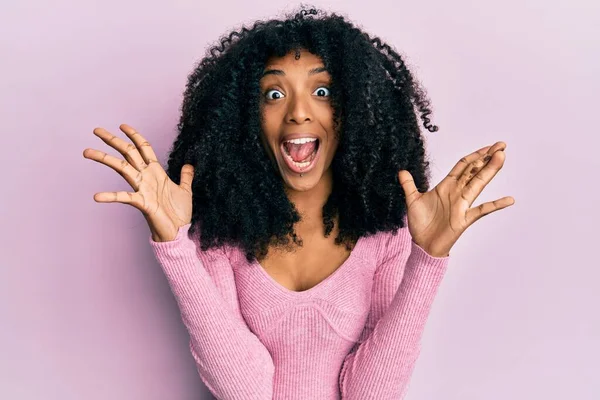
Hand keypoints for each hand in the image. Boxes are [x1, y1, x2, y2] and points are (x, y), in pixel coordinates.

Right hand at [83, 123, 194, 241]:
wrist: (179, 232)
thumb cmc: (180, 213)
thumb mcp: (185, 190)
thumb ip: (186, 176)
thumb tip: (189, 164)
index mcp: (157, 172)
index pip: (143, 148)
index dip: (135, 136)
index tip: (123, 125)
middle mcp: (146, 177)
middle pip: (128, 153)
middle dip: (113, 141)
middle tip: (96, 130)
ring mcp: (142, 188)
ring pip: (121, 168)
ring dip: (104, 158)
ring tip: (87, 151)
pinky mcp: (142, 202)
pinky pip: (124, 197)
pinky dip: (111, 196)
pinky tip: (96, 196)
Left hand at [398, 142, 514, 256]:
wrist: (422, 244)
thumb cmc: (420, 224)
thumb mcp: (412, 200)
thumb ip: (409, 185)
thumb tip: (402, 171)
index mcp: (446, 186)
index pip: (463, 166)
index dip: (475, 155)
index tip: (488, 146)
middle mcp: (457, 193)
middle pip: (474, 171)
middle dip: (487, 158)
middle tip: (501, 145)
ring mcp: (462, 205)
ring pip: (478, 184)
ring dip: (490, 171)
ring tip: (501, 157)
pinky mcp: (464, 219)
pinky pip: (482, 210)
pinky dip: (495, 205)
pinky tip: (509, 199)